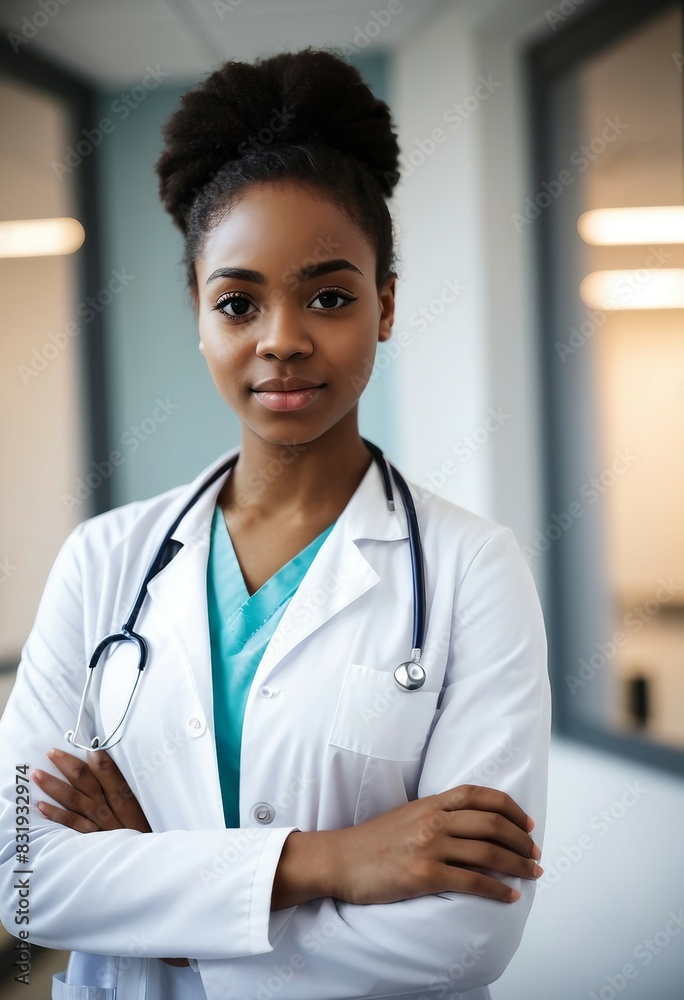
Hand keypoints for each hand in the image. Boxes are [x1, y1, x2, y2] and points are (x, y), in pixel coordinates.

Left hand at [31, 747, 189, 966]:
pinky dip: (57, 817)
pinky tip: (42, 806)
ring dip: (56, 789)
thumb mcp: (150, 822)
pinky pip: (72, 831)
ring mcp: (103, 835)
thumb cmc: (155, 850)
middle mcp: (117, 820)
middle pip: (92, 789)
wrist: (156, 884)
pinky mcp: (92, 850)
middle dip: (71, 769)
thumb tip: (118, 779)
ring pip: (78, 806)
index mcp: (134, 811)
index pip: (117, 783)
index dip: (104, 765)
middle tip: (53, 752)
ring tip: (38, 774)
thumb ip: (133, 803)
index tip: (90, 747)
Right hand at [329, 783, 542, 905]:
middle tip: (535, 853)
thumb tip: (468, 827)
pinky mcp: (424, 876)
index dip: (510, 807)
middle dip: (521, 840)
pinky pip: (472, 882)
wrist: (339, 860)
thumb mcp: (406, 815)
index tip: (527, 823)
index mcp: (430, 803)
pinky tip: (510, 896)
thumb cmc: (371, 842)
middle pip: (492, 823)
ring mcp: (429, 847)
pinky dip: (497, 890)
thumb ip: (435, 815)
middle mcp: (433, 820)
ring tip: (532, 874)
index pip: (479, 795)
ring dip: (517, 865)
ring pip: (488, 852)